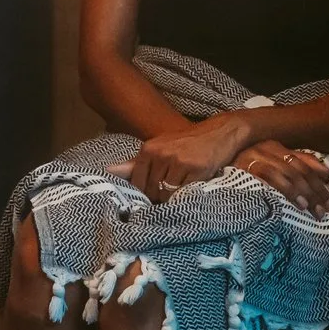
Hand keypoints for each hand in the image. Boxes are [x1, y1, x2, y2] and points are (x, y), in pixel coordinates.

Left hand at [106, 115, 250, 201]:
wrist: (220, 132)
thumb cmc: (186, 144)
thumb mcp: (159, 149)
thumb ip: (134, 164)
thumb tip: (108, 171)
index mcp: (148, 149)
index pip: (138, 183)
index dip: (145, 194)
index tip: (152, 197)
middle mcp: (161, 153)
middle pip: (152, 191)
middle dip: (159, 197)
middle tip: (171, 192)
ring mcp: (179, 160)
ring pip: (166, 194)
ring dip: (173, 197)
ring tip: (182, 187)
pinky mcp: (196, 168)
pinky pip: (184, 192)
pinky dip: (187, 194)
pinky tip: (193, 184)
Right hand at [233, 139, 328, 212]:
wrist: (203, 161)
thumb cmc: (235, 170)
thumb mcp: (265, 165)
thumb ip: (291, 165)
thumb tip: (323, 174)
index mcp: (273, 146)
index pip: (303, 161)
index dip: (319, 180)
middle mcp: (266, 147)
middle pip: (299, 169)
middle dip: (316, 190)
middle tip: (327, 209)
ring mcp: (256, 155)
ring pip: (290, 174)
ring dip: (306, 193)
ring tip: (315, 210)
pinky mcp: (245, 165)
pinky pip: (272, 178)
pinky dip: (288, 191)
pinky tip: (298, 204)